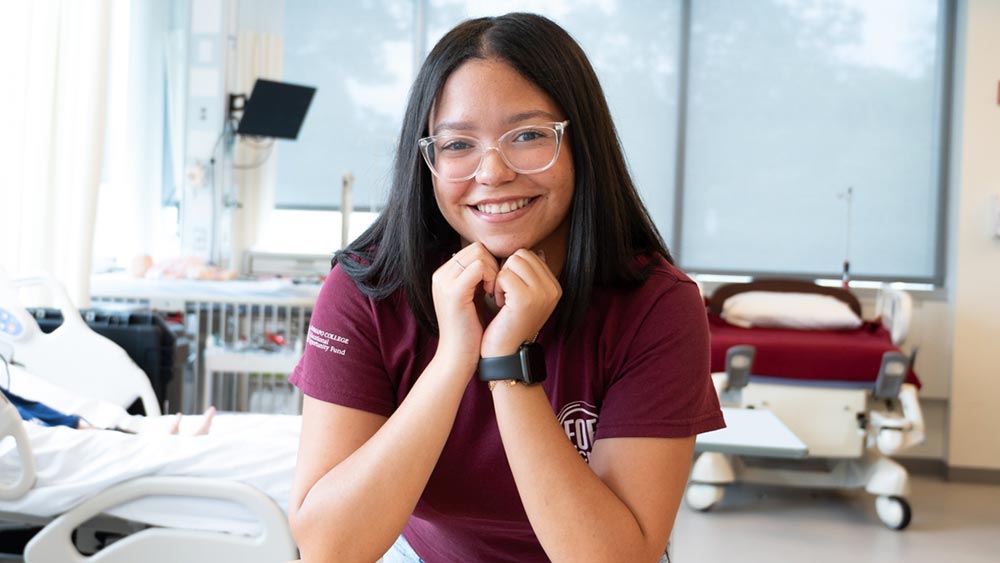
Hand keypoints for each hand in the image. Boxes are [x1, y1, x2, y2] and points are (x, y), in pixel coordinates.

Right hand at [431, 243, 498, 373]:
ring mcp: (445, 282)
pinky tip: (491, 294)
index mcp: (444, 275)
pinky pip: (479, 267)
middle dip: (493, 264)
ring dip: (493, 270)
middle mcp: (441, 274)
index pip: (473, 250)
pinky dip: (491, 277)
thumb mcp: (474, 297)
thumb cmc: (471, 330)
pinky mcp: (453, 292)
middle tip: (496, 287)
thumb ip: (480, 278)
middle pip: (476, 248)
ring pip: (479, 254)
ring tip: (493, 291)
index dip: (490, 263)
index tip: (495, 284)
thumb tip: (501, 259)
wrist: (458, 356)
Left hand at [481, 249, 561, 357]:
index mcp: (554, 286)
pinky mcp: (525, 299)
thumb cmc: (510, 323)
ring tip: (503, 299)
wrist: (505, 353)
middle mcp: (552, 288)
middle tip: (505, 294)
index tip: (511, 291)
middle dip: (507, 271)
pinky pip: (504, 275)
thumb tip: (537, 251)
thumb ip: (532, 274)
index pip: (529, 254)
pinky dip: (496, 288)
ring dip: (501, 278)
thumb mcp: (526, 297)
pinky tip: (499, 305)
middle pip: (521, 255)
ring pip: (512, 261)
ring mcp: (541, 293)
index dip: (513, 269)